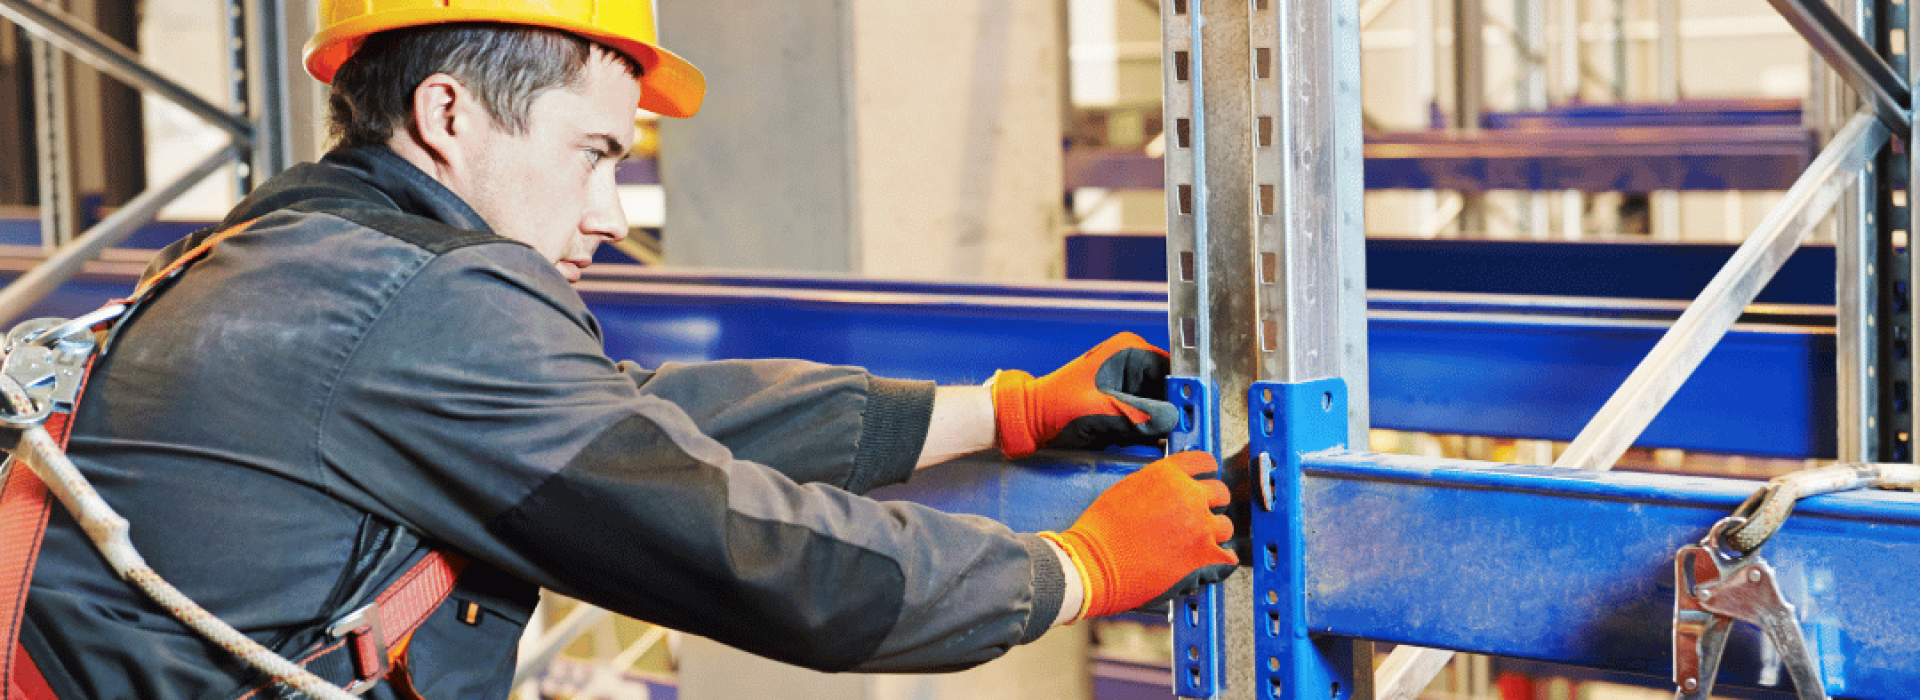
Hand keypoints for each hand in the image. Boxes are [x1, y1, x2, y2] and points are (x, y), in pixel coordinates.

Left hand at [991, 332, 1177, 457]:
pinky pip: (1145, 419)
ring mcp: (1126, 386)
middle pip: (1169, 391)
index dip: (1186, 395)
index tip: (1198, 417)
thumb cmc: (1056, 408)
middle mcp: (1131, 365)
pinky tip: (1156, 446)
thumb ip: (1140, 416)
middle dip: (1177, 415)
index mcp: (1129, 352)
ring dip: (1163, 427)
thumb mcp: (1102, 412)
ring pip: (1159, 408)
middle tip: (1190, 438)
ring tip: (1174, 444)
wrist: (1028, 422)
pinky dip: (1150, 433)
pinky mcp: (1120, 406)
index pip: (1173, 371)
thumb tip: (1176, 421)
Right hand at [1040, 451, 1236, 620]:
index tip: (1205, 478)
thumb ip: (1154, 483)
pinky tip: (1209, 560)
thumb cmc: (1101, 530)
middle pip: (1220, 492)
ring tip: (1199, 541)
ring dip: (1214, 533)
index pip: (1203, 461)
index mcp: (1167, 474)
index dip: (1206, 471)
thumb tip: (1166, 488)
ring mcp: (1199, 526)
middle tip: (1199, 514)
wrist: (1095, 563)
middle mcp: (1189, 495)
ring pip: (1225, 526)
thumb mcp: (1126, 488)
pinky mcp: (1203, 555)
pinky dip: (1220, 559)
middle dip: (1211, 503)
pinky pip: (1227, 556)